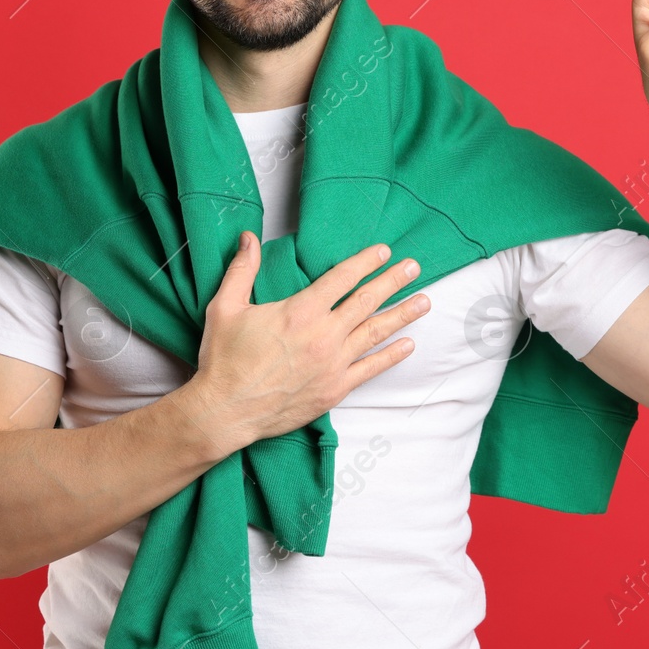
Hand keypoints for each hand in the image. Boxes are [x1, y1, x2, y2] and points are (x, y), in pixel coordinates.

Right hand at [184, 233, 428, 453]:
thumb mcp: (225, 306)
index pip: (342, 278)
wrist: (225, 410)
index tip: (383, 252)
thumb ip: (242, 269)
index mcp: (300, 311)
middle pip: (366, 301)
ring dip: (402, 315)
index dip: (365, 262)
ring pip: (375, 333)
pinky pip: (371, 369)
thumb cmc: (223, 359)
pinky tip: (408, 344)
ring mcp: (333, 364)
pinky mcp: (335, 389)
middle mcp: (323, 335)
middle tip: (413, 267)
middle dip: (393, 281)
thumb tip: (248, 237)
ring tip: (424, 301)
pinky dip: (392, 355)